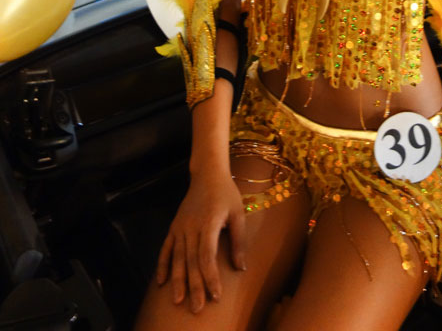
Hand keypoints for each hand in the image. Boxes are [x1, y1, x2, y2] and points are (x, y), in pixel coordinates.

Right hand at [156, 169, 246, 312]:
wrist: (208, 174)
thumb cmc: (226, 194)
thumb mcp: (238, 213)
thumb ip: (239, 241)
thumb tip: (240, 267)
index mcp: (208, 223)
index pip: (207, 257)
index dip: (211, 277)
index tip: (216, 296)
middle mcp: (191, 227)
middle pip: (191, 262)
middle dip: (194, 286)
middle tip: (196, 308)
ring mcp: (180, 227)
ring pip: (177, 258)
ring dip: (177, 281)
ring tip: (178, 301)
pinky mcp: (174, 227)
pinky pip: (166, 248)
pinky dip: (162, 265)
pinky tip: (161, 282)